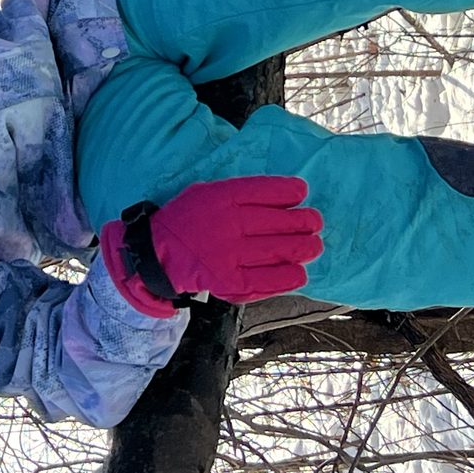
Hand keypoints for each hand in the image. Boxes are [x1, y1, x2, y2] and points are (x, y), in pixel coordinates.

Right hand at [98, 175, 321, 318]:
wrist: (158, 253)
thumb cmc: (189, 218)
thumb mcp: (207, 192)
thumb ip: (239, 191)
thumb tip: (282, 190)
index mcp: (222, 198)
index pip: (264, 191)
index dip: (288, 191)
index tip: (302, 192)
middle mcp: (228, 225)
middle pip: (278, 223)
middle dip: (304, 222)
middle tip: (315, 222)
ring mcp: (230, 255)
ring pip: (278, 251)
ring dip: (303, 248)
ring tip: (314, 245)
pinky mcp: (229, 282)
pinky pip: (266, 280)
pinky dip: (287, 277)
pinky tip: (299, 272)